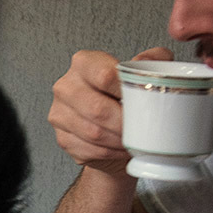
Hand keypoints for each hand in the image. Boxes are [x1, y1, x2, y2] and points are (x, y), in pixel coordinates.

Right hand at [49, 47, 172, 175]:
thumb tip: (144, 64)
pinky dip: (111, 152)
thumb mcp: (144, 70)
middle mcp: (66, 87)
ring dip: (119, 140)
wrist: (109, 121)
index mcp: (83, 63)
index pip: (104, 76)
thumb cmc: (125, 94)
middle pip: (97, 109)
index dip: (128, 91)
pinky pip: (89, 149)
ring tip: (136, 140)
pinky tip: (123, 148)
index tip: (145, 102)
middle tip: (144, 128)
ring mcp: (59, 114)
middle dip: (125, 123)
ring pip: (93, 132)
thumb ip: (153, 60)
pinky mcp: (62, 138)